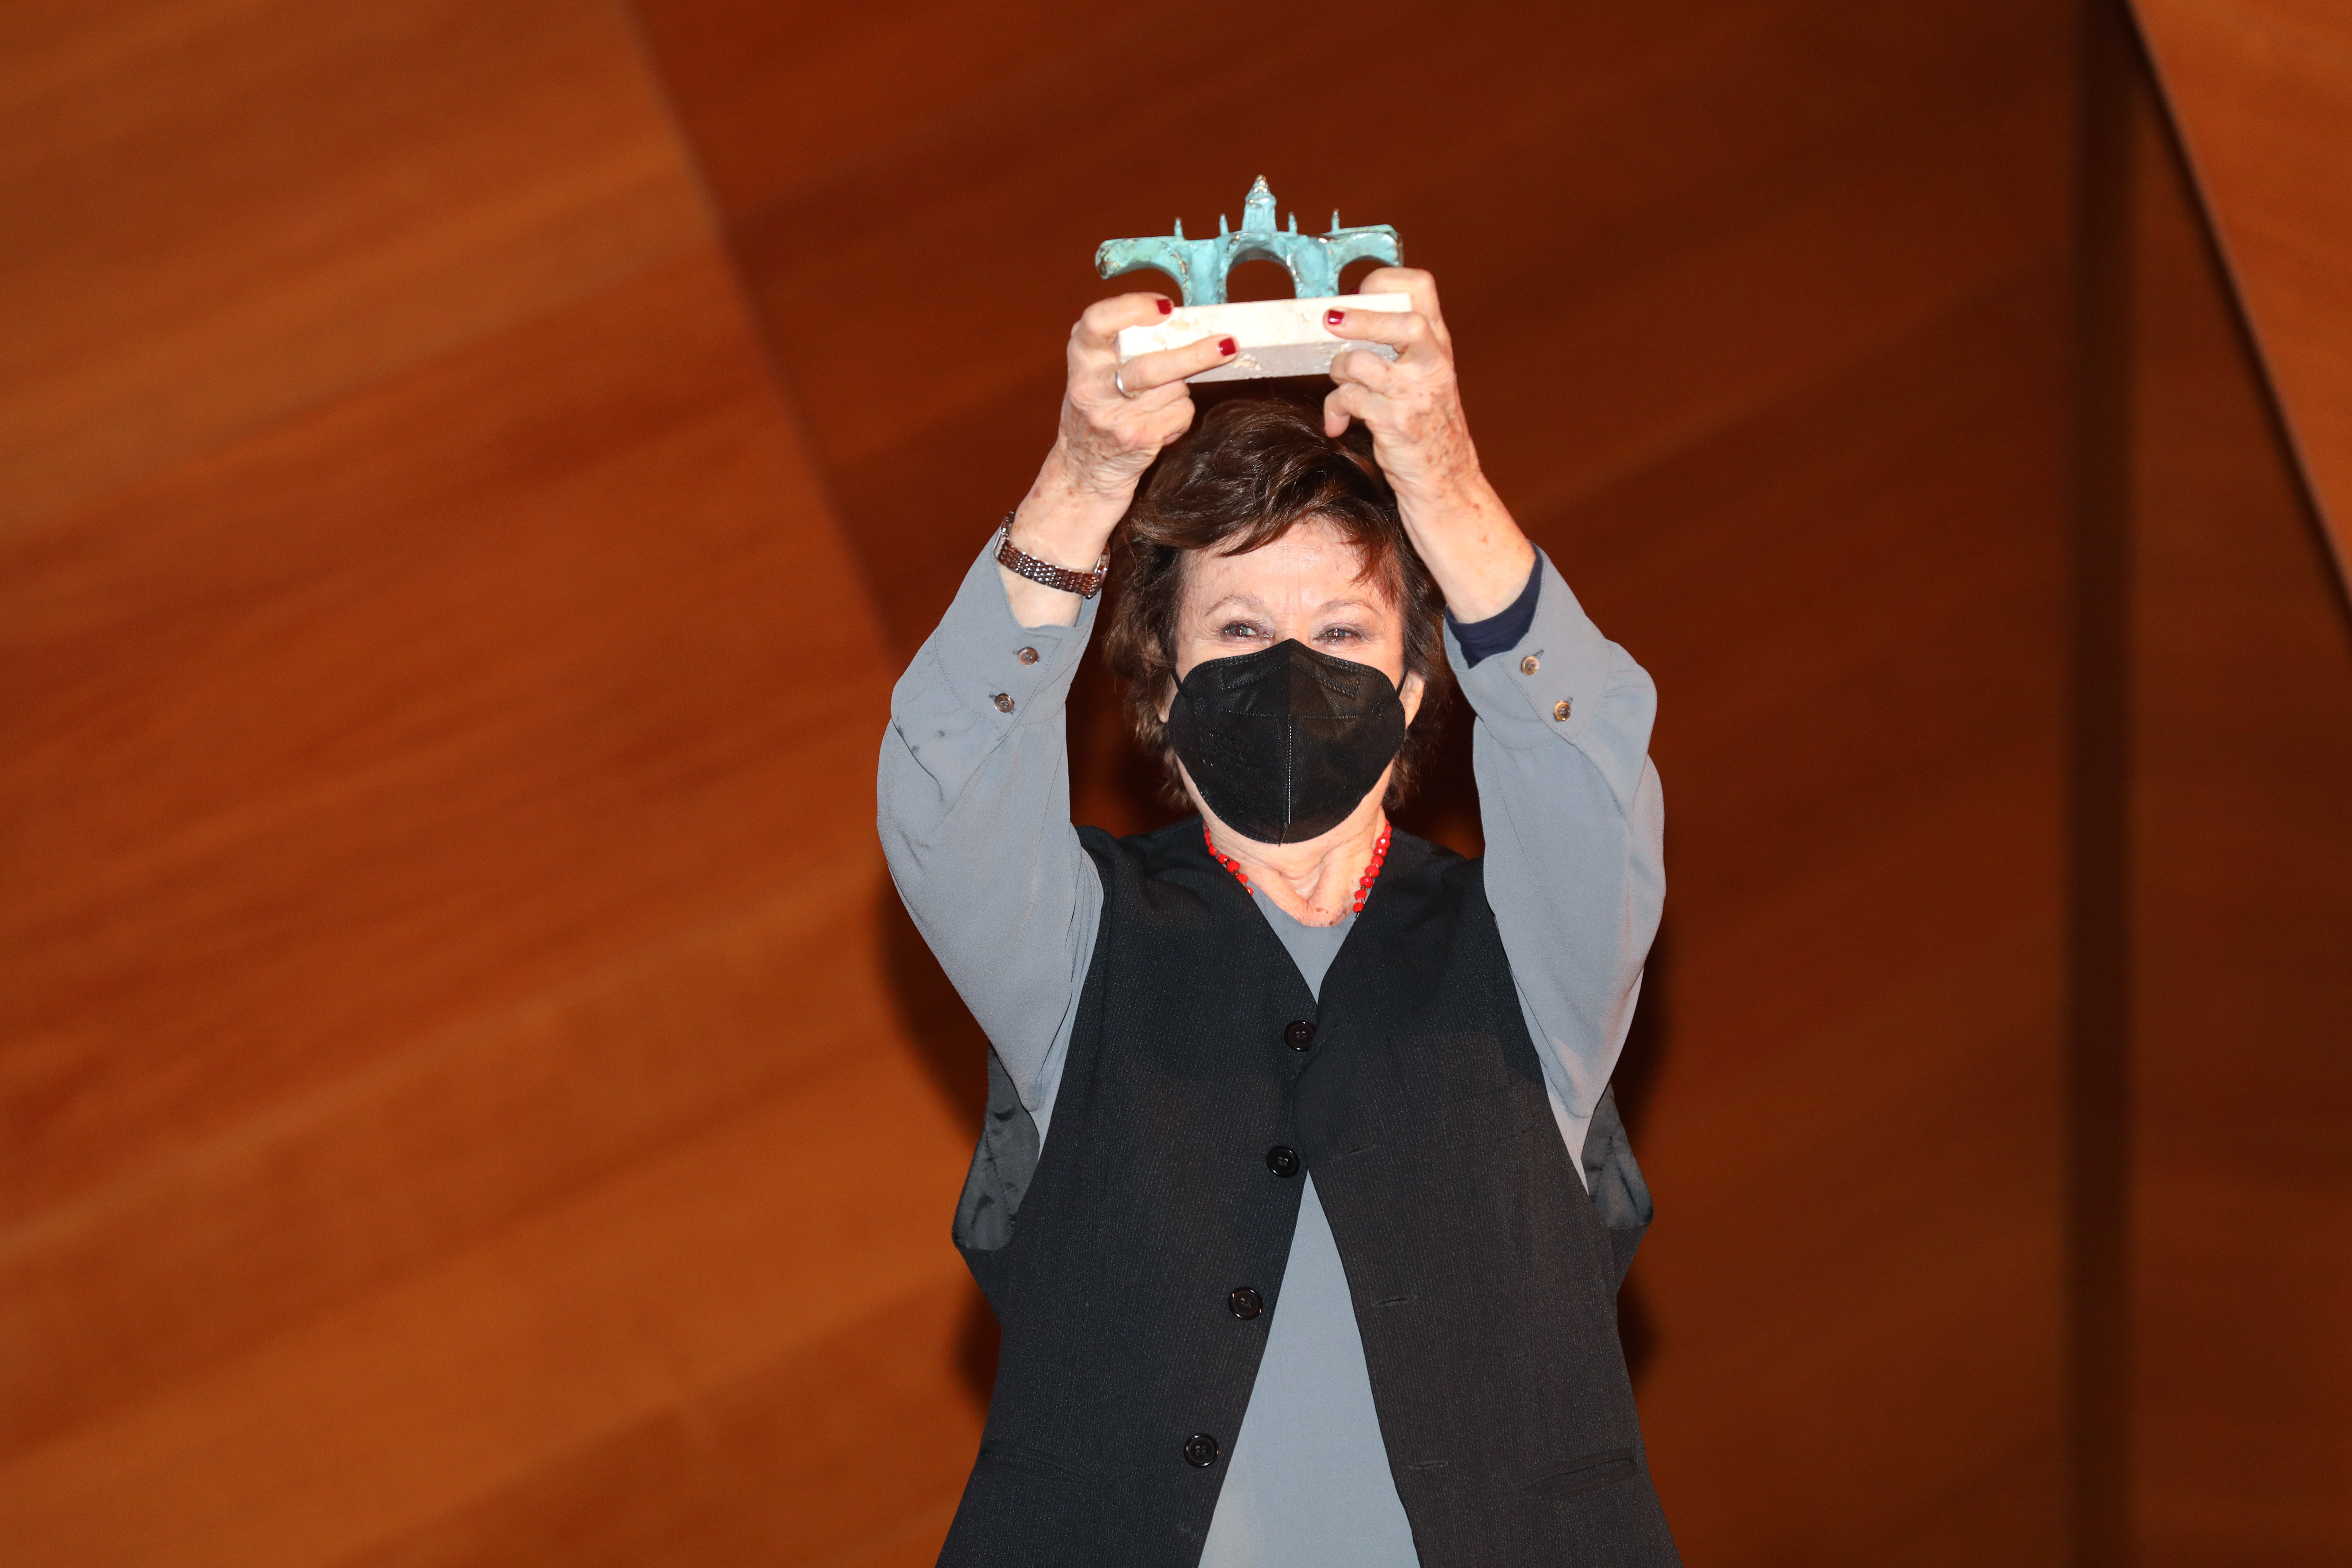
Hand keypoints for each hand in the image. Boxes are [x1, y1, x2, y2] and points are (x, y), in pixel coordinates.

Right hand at [1001, 295, 1235, 626]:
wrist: (1082, 475)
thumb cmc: (1099, 415)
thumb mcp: (1097, 374)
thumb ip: (1125, 348)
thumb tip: (1186, 324)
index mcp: (1081, 359)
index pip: (1096, 321)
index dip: (1132, 308)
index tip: (1165, 307)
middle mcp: (1091, 387)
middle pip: (1151, 364)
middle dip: (1196, 354)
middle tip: (1229, 344)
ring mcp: (1113, 418)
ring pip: (1175, 389)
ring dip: (1180, 392)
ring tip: (1158, 403)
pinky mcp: (1136, 440)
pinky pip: (1181, 414)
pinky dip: (1180, 417)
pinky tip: (1161, 426)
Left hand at [1324, 269, 1534, 619]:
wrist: (1447, 490)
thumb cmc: (1427, 435)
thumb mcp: (1421, 383)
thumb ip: (1396, 352)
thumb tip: (1342, 323)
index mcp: (1439, 345)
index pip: (1421, 288)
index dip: (1385, 280)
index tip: (1360, 292)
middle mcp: (1433, 363)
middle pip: (1401, 317)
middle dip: (1357, 318)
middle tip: (1330, 321)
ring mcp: (1416, 394)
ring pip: (1359, 361)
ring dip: (1337, 373)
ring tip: (1340, 390)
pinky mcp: (1397, 424)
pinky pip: (1349, 400)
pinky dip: (1336, 411)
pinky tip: (1340, 426)